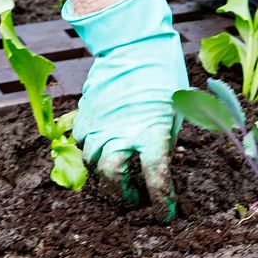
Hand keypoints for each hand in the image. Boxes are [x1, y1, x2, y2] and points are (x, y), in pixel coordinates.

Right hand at [65, 0, 188, 218]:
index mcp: (151, 131)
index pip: (155, 177)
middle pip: (113, 177)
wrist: (133, 43)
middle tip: (135, 200)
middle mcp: (121, 131)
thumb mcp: (176, 110)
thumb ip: (167, 140)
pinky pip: (82, 143)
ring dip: (106, 176)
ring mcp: (99, 124)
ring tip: (119, 177)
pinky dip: (91, 152)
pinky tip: (103, 150)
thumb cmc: (163, 75)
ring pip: (93, 163)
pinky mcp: (85, 115)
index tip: (165, 214)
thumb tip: (164, 163)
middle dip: (124, 195)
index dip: (160, 201)